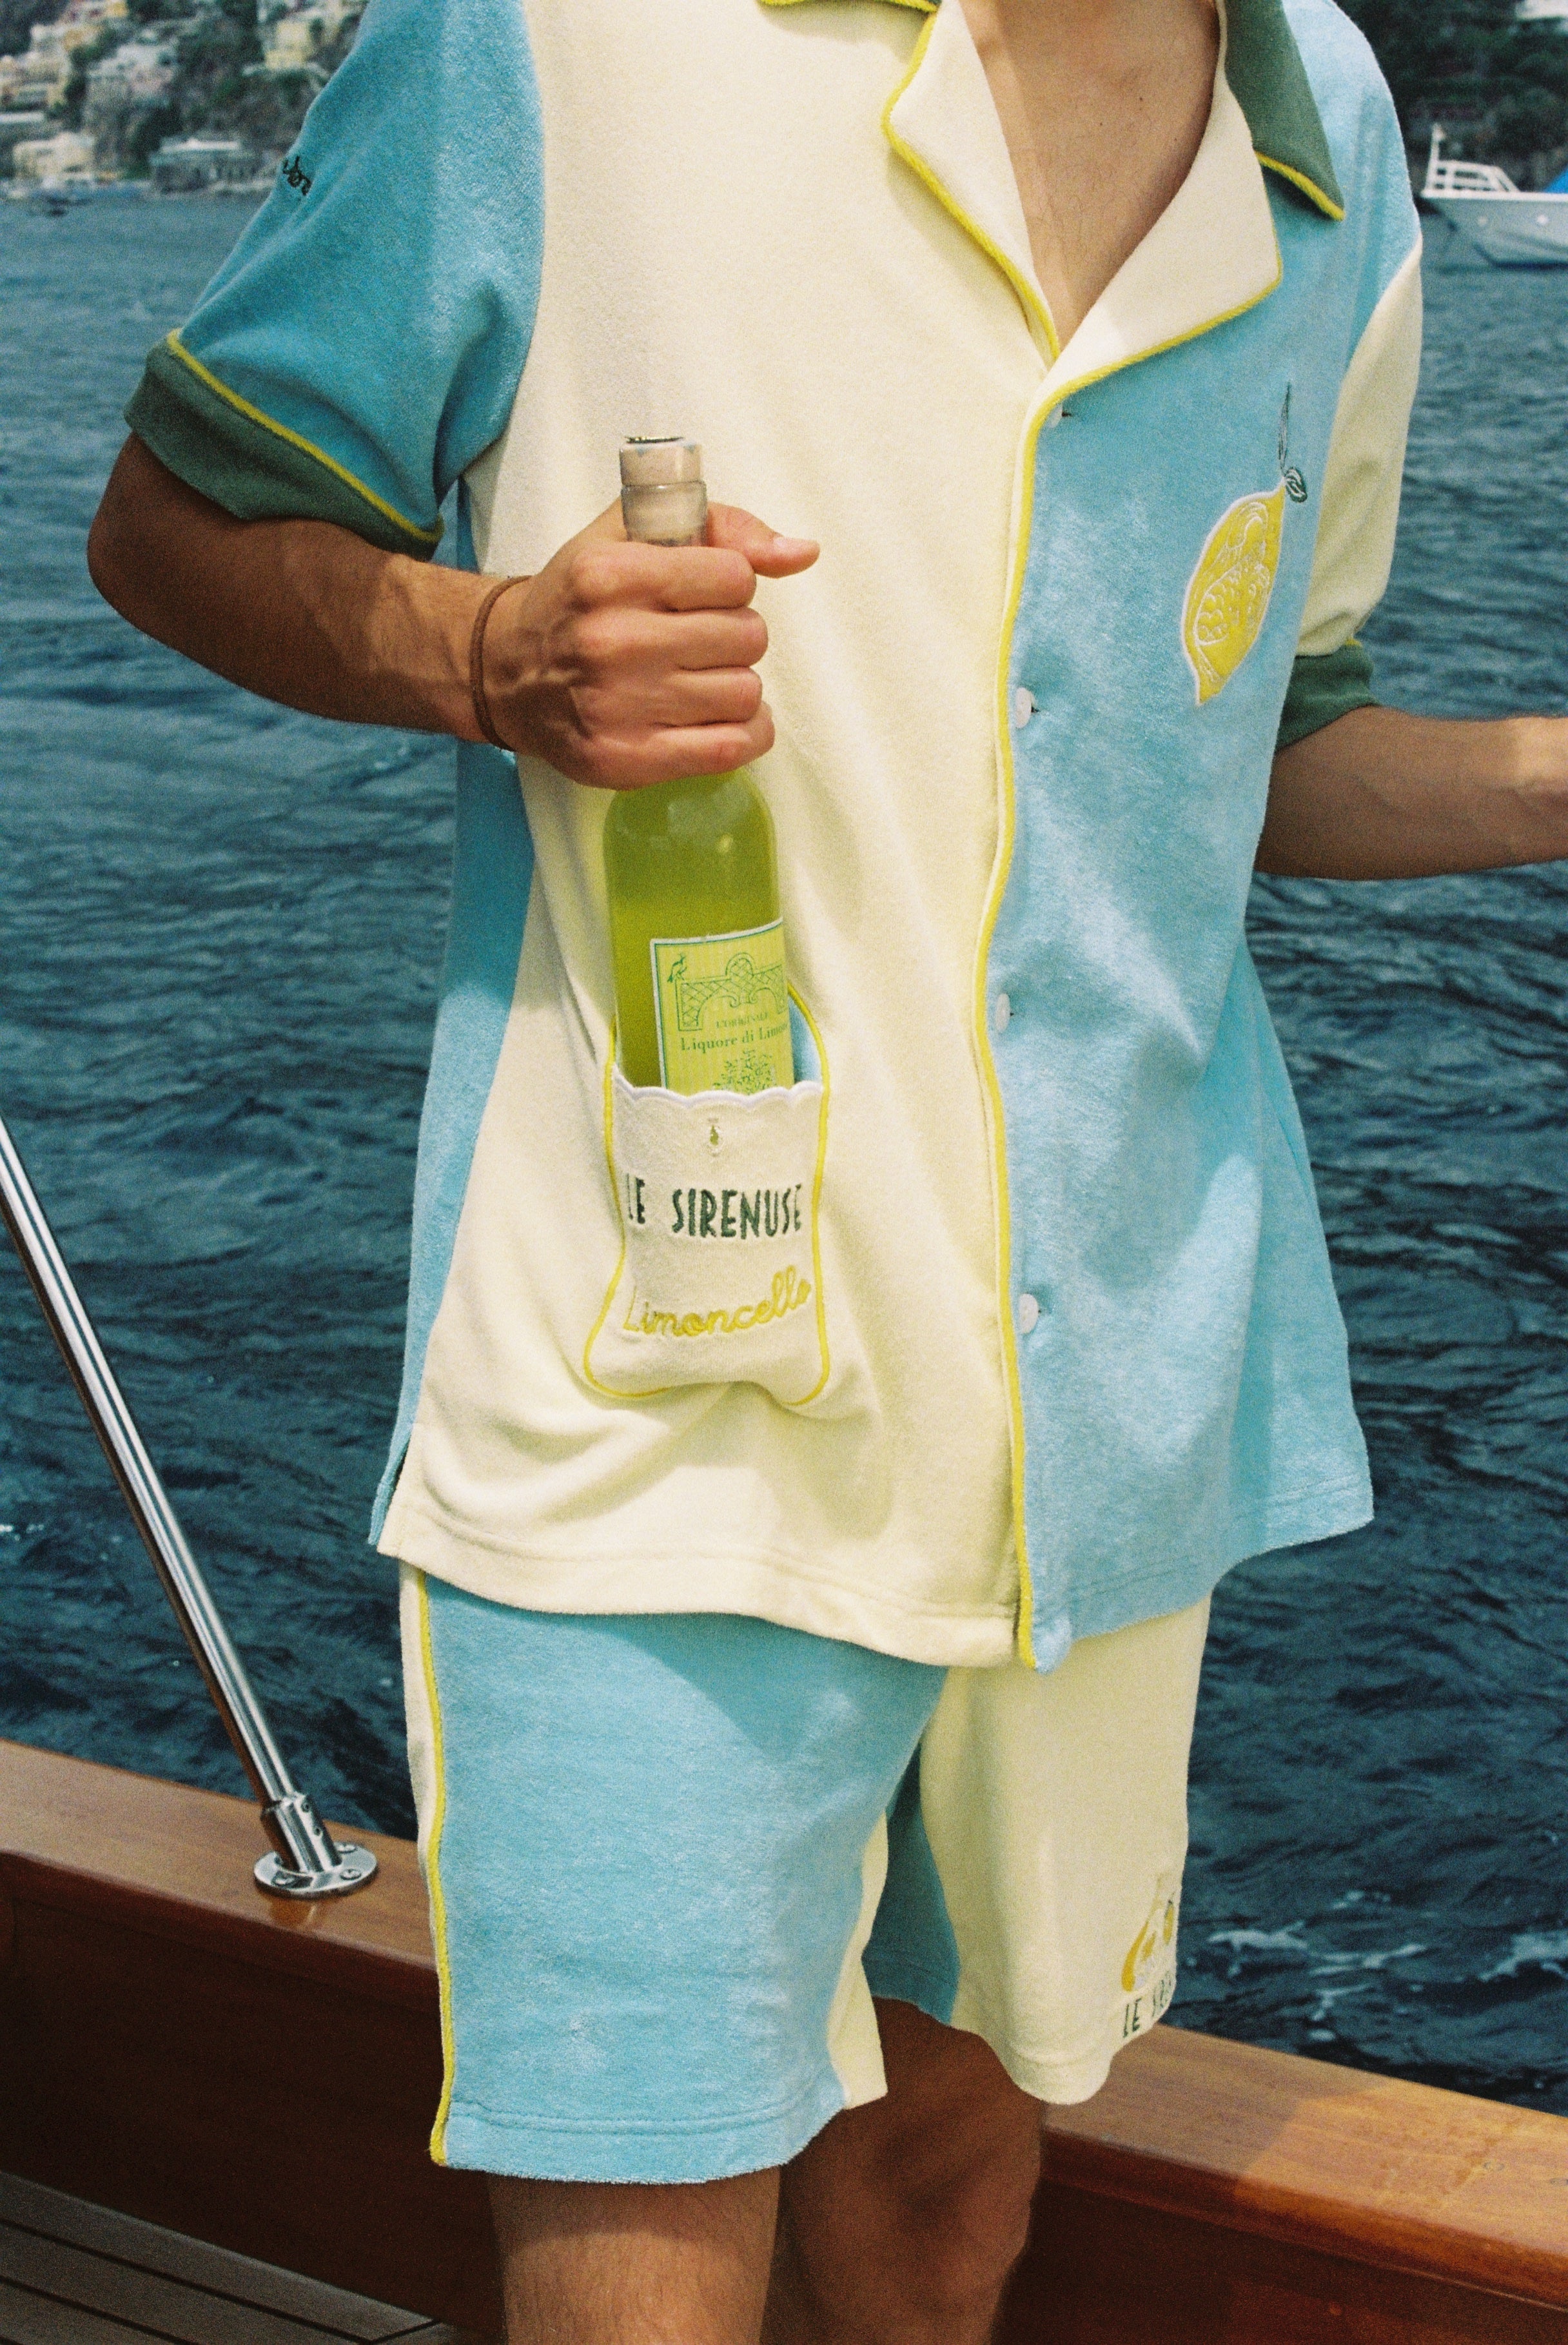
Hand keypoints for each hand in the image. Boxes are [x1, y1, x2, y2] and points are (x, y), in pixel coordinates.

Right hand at [479, 501, 818, 787]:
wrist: (507, 674)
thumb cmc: (579, 601)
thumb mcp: (631, 536)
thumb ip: (722, 529)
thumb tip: (801, 553)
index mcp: (610, 575)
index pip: (734, 576)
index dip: (729, 584)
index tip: (702, 594)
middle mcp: (611, 641)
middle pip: (747, 636)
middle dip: (735, 634)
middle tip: (699, 640)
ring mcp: (618, 706)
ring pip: (746, 692)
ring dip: (736, 683)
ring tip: (699, 677)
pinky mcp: (627, 760)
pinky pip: (731, 748)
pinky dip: (745, 732)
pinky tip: (720, 716)